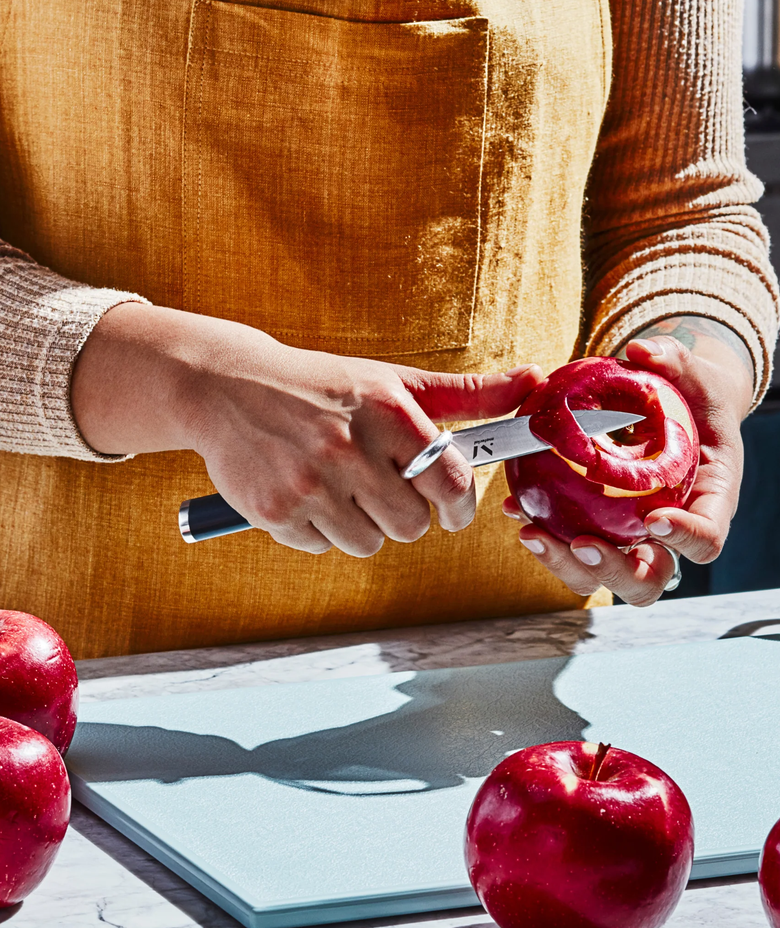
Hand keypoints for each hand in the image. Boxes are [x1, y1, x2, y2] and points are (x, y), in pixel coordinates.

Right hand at [72, 303, 541, 555]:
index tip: (453, 510)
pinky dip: (318, 529)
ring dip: (360, 523)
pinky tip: (302, 490)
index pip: (449, 481)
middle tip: (378, 484)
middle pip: (410, 524)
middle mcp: (348, 448)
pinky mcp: (275, 512)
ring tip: (335, 482)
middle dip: (403, 512)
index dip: (459, 506)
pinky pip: (322, 547)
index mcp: (387, 412)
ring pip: (368, 543)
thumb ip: (464, 394)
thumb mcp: (390, 380)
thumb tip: (534, 383)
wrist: (227, 386)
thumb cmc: (321, 385)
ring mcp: (309, 484)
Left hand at [502, 316, 753, 605]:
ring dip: (565, 563)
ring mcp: (632, 539)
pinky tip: (514, 508)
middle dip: (616, 570)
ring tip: (531, 533)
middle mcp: (672, 532)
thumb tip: (639, 350)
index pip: (707, 539)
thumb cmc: (690, 394)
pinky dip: (543, 535)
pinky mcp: (600, 532)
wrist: (677, 412)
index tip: (655, 521)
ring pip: (603, 575)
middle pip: (651, 578)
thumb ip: (671, 360)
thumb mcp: (690, 373)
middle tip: (583, 544)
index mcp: (707, 502)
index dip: (685, 538)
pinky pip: (570, 545)